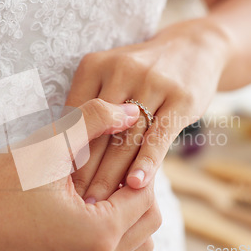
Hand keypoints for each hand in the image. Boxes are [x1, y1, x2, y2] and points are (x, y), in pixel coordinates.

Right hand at [0, 99, 158, 250]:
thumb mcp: (45, 148)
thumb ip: (94, 122)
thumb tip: (131, 110)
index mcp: (98, 235)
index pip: (145, 192)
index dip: (135, 161)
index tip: (119, 140)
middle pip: (147, 219)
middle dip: (135, 185)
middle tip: (110, 160)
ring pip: (135, 239)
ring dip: (128, 208)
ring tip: (99, 182)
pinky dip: (114, 226)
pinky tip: (87, 202)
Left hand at [67, 18, 229, 201]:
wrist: (193, 47)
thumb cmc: (141, 72)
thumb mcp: (110, 76)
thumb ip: (88, 106)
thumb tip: (63, 152)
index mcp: (94, 66)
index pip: (74, 117)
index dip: (64, 152)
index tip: (57, 183)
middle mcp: (121, 71)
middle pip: (98, 131)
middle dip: (84, 171)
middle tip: (72, 201)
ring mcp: (153, 83)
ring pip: (126, 138)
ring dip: (111, 175)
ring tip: (98, 203)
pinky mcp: (181, 99)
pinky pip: (158, 137)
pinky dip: (146, 163)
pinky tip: (135, 185)